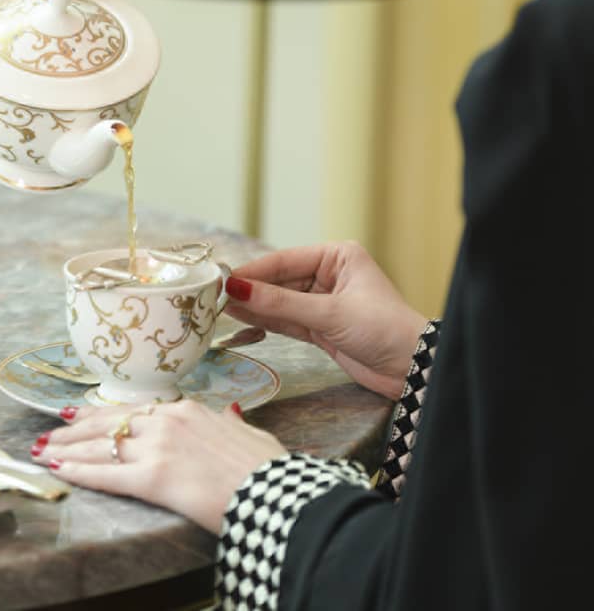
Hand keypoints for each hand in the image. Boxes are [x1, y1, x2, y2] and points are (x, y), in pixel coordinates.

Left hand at [34, 401, 285, 533]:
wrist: (279, 494)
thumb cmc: (270, 471)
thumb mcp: (252, 435)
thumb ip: (232, 424)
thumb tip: (231, 413)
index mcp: (189, 410)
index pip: (133, 410)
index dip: (102, 413)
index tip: (79, 414)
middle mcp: (168, 421)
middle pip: (109, 423)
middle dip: (75, 430)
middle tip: (50, 433)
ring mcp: (158, 447)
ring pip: (100, 446)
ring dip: (67, 449)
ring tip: (43, 451)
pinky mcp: (153, 478)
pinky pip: (106, 474)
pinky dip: (78, 472)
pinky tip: (57, 469)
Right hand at [227, 242, 427, 398]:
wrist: (413, 370)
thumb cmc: (383, 330)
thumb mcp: (329, 313)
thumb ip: (280, 303)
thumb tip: (235, 290)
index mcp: (337, 257)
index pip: (284, 260)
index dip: (252, 272)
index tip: (222, 280)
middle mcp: (328, 275)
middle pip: (278, 281)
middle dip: (250, 290)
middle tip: (214, 296)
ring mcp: (323, 302)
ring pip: (279, 301)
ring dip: (253, 306)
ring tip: (220, 307)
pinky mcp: (320, 327)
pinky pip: (285, 320)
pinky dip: (265, 321)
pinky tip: (240, 318)